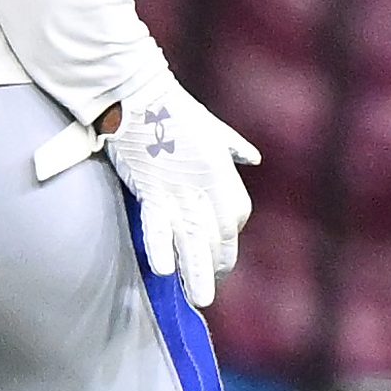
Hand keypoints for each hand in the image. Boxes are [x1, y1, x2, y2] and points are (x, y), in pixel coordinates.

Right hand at [101, 76, 261, 309]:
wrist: (137, 92)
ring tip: (199, 298)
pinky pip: (157, 223)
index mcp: (222, 171)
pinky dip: (160, 246)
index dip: (229, 236)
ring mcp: (177, 188)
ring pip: (191, 237)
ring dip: (195, 271)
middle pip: (217, 233)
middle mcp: (205, 184)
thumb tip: (253, 158)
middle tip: (207, 291)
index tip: (219, 249)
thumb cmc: (173, 107)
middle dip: (214, 263)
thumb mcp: (213, 128)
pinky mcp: (149, 188)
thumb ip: (234, 148)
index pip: (235, 215)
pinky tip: (163, 270)